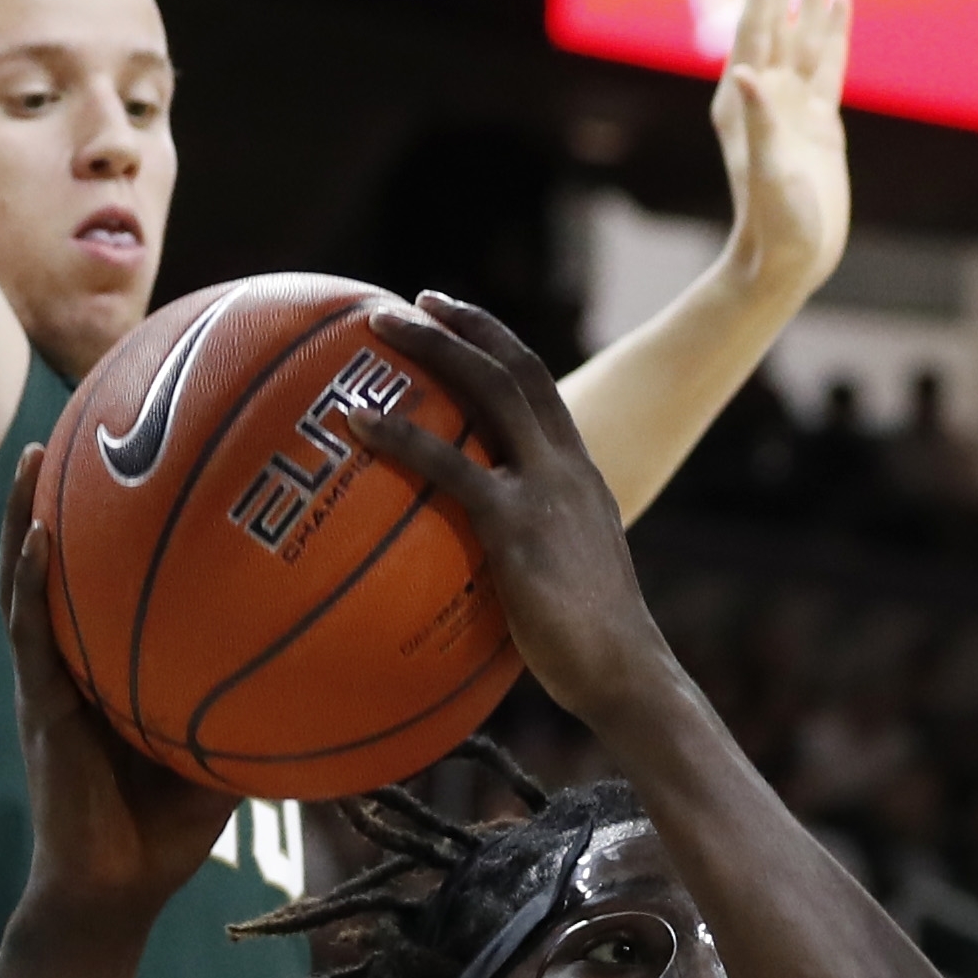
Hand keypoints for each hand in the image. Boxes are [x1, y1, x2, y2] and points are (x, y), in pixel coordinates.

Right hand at [1, 447, 237, 915]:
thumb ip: (264, 708)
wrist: (115, 891)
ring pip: (25, 583)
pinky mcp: (39, 709)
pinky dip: (30, 585)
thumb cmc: (168, 831)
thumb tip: (342, 674)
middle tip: (83, 421)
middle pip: (60, 562)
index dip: (112, 523)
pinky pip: (30, 636)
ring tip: (36, 457)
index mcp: (107, 668)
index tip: (139, 454)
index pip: (108, 580)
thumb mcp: (228, 753)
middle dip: (63, 494)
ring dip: (24, 518)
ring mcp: (47, 684)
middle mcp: (70, 664)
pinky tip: (39, 540)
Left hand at [351, 297, 670, 729]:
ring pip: (489, 390)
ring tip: (377, 326)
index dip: (499, 347)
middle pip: (517, 368)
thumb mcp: (563, 584)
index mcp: (580, 476)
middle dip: (465, 324)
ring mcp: (545, 491)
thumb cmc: (587, 652)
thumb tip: (473, 573)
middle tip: (414, 301)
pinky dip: (399, 434)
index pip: (541, 390)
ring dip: (432, 347)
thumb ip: (527, 556)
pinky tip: (353, 421)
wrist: (624, 676)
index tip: (457, 321)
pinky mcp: (516, 526)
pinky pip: (448, 464)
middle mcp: (567, 467)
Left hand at [711, 0, 851, 305]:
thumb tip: (745, 74)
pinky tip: (840, 3)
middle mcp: (766, 96)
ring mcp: (793, 107)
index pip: (754, 26)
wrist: (789, 260)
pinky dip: (833, 32)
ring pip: (806, 35)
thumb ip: (758, 120)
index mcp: (743, 101)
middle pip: (777, 19)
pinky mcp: (818, 123)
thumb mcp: (766, 171)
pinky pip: (827, 65)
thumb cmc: (773, 223)